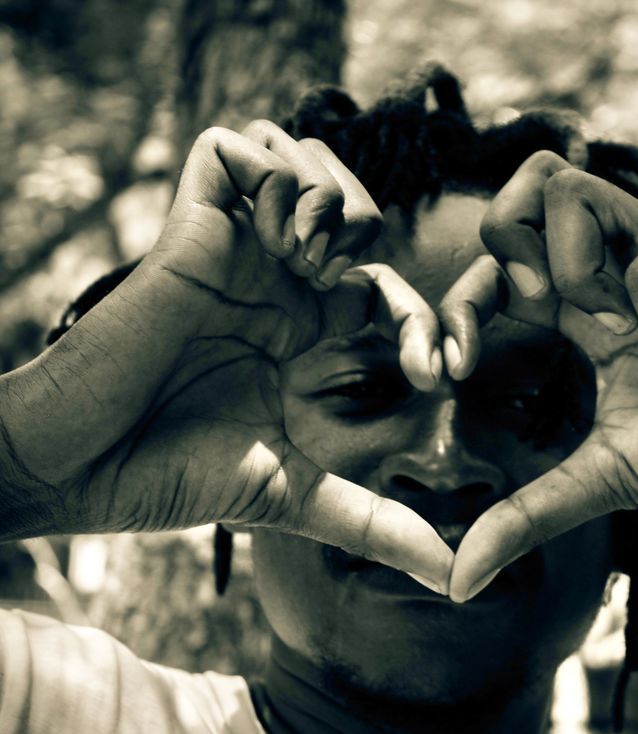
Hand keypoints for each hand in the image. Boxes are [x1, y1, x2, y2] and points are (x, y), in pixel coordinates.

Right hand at [0, 121, 450, 587]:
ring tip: (320, 269)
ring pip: (308, 163)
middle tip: (380, 315)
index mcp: (302, 331)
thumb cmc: (174, 478)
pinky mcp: (187, 222)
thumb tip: (453, 579)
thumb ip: (377, 522)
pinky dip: (280, 177)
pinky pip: (242, 148)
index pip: (388, 290)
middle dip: (390, 251)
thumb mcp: (297, 494)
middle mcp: (273, 281)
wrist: (82, 468)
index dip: (426, 319)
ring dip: (338, 205)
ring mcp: (232, 247)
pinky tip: (284, 241)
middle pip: (358, 213)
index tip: (439, 374)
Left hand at [448, 152, 637, 599]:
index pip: (498, 269)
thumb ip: (529, 514)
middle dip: (498, 247)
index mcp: (587, 313)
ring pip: (569, 188)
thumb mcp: (606, 482)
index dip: (459, 304)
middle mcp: (620, 268)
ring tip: (619, 327)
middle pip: (523, 193)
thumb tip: (457, 581)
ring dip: (570, 264)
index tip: (446, 370)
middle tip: (534, 315)